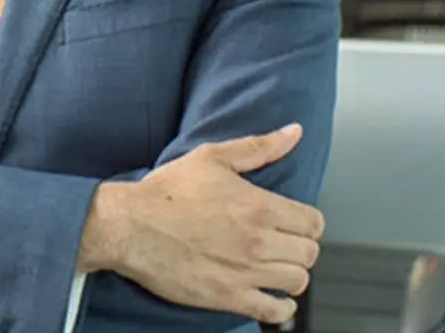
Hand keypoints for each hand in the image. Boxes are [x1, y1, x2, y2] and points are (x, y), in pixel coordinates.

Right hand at [77, 123, 324, 325]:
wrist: (130, 225)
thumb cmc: (167, 192)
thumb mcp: (212, 158)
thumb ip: (258, 147)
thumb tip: (294, 132)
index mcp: (259, 206)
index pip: (313, 223)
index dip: (306, 222)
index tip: (293, 223)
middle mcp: (258, 241)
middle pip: (309, 253)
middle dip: (299, 247)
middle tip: (282, 244)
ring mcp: (245, 272)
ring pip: (298, 282)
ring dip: (291, 275)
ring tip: (275, 268)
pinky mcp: (229, 297)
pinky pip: (275, 312)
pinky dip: (281, 308)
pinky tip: (273, 297)